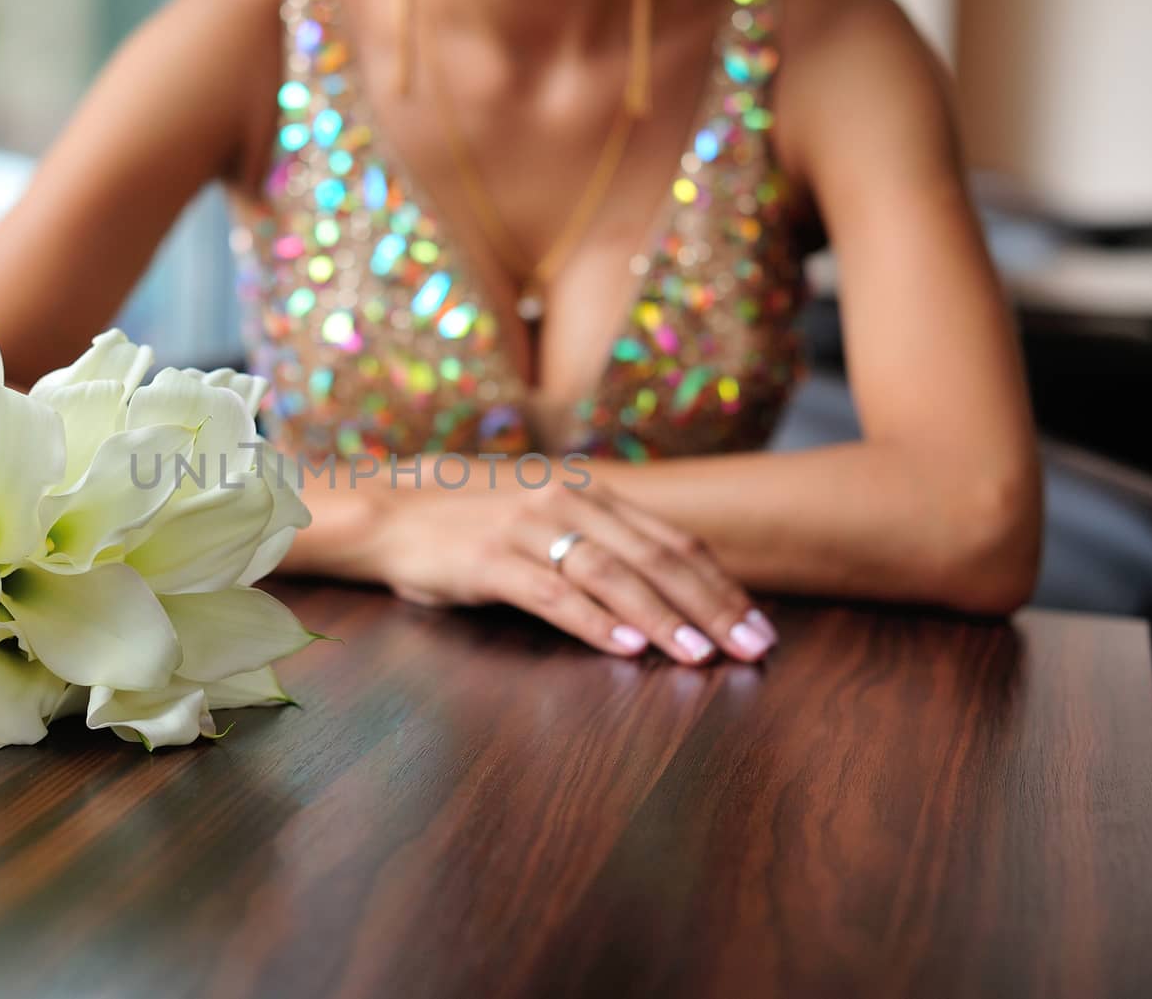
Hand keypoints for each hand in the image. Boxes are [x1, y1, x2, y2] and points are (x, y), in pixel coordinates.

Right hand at [373, 476, 777, 664]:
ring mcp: (528, 529)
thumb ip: (599, 547)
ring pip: (613, 575)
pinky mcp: (490, 560)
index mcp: (590, 496)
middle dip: (712, 607)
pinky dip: (594, 622)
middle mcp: (567, 503)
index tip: (759, 625)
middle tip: (752, 648)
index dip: (721, 585)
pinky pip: (553, 593)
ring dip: (664, 618)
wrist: (391, 515)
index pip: (674, 542)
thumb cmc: (474, 530)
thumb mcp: (546, 525)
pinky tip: (626, 648)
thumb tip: (670, 594)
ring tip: (701, 655)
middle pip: (656, 558)